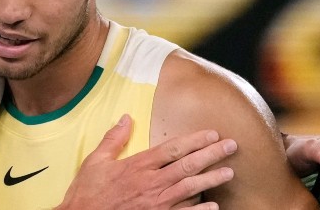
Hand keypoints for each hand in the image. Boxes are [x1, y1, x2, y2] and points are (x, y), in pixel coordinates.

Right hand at [57, 114, 237, 209]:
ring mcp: (156, 204)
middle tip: (232, 146)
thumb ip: (113, 139)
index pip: (173, 148)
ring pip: (190, 189)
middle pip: (188, 165)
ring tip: (229, 172)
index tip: (212, 133)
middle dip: (212, 154)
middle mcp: (151, 183)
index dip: (195, 140)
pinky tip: (214, 206)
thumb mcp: (96, 162)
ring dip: (212, 179)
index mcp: (138, 166)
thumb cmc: (87, 194)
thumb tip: (125, 118)